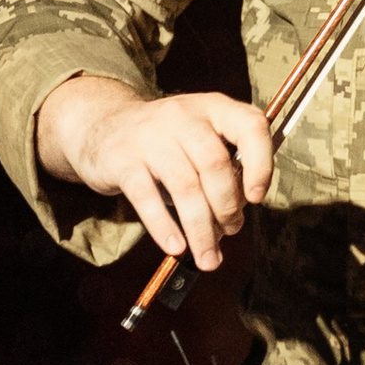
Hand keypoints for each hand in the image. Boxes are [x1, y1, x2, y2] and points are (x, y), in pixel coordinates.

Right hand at [37, 76, 274, 271]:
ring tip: (208, 256)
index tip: (256, 198)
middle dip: (227, 207)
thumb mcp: (200, 138)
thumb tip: (234, 218)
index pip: (250, 126)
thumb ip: (223, 169)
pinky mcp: (122, 160)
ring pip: (185, 187)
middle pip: (215, 165)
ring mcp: (150, 136)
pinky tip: (176, 248)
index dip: (261, 164)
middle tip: (230, 230)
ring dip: (201, 229)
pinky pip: (147, 198)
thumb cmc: (166, 142)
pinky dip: (164, 227)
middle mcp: (183, 116)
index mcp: (213, 108)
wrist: (104, 126)